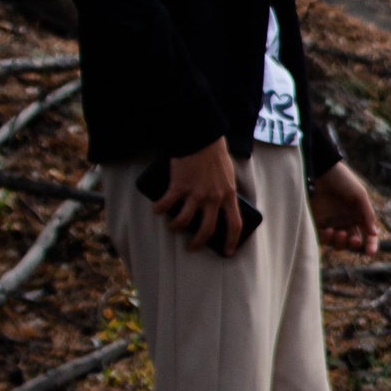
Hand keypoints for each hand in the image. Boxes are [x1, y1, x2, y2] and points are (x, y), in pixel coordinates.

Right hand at [155, 140, 242, 254]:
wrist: (201, 139)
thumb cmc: (215, 155)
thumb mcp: (228, 176)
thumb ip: (224, 191)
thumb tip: (219, 204)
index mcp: (229, 196)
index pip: (235, 224)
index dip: (231, 241)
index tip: (227, 252)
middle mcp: (213, 198)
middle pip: (207, 229)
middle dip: (198, 242)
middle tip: (192, 247)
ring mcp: (195, 194)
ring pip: (183, 221)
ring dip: (175, 227)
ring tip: (172, 227)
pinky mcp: (179, 186)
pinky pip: (166, 204)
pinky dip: (159, 208)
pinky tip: (156, 209)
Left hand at [311, 160, 379, 254]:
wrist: (320, 172)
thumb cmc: (342, 181)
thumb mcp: (359, 195)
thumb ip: (367, 214)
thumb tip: (374, 233)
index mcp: (359, 215)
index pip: (367, 235)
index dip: (370, 245)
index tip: (369, 252)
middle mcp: (345, 221)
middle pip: (352, 242)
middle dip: (353, 244)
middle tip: (354, 239)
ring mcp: (331, 223)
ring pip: (337, 244)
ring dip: (340, 243)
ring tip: (340, 232)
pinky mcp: (317, 223)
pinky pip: (323, 239)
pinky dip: (326, 238)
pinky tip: (328, 230)